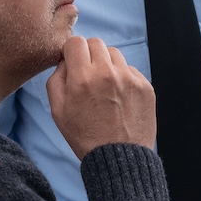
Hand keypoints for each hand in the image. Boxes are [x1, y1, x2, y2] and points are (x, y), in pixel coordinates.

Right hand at [46, 36, 155, 159]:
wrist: (119, 158)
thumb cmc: (85, 137)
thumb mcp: (58, 111)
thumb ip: (56, 79)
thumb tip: (64, 61)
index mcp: (82, 78)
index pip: (76, 42)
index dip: (71, 51)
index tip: (73, 63)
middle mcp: (107, 73)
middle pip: (96, 42)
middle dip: (88, 54)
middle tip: (88, 75)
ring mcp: (129, 78)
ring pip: (114, 53)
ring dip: (106, 64)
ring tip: (104, 87)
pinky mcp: (145, 86)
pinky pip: (130, 69)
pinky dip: (122, 77)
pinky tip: (119, 97)